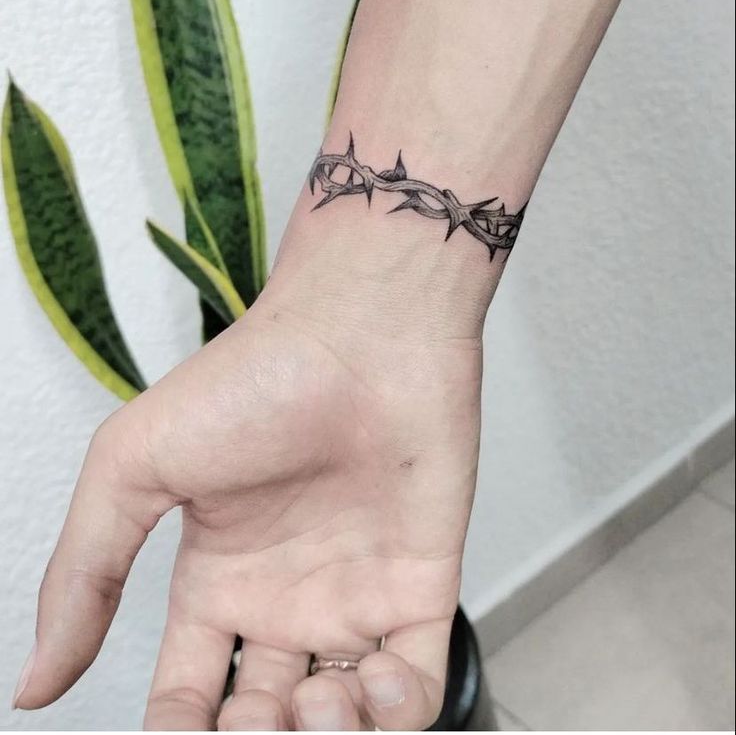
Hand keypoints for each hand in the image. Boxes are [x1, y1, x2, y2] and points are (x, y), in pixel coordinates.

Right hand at [14, 276, 481, 729]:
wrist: (362, 332)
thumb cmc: (256, 377)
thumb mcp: (133, 467)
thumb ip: (81, 574)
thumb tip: (34, 683)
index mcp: (217, 578)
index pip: (188, 696)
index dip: (179, 733)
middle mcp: (285, 596)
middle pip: (262, 718)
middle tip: (253, 717)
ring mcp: (354, 595)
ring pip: (337, 718)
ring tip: (309, 697)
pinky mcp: (420, 588)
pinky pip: (413, 690)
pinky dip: (392, 715)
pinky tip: (367, 683)